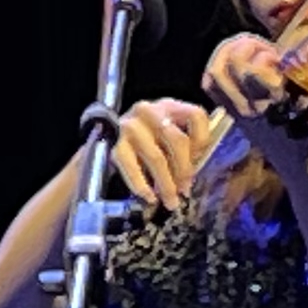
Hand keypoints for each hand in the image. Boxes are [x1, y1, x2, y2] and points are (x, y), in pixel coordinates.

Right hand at [108, 96, 222, 207]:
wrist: (104, 137)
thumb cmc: (145, 140)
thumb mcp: (167, 133)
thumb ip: (184, 146)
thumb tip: (190, 177)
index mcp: (169, 106)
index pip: (196, 116)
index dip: (202, 141)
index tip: (199, 161)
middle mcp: (149, 111)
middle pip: (177, 140)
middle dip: (184, 170)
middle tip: (185, 190)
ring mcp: (130, 127)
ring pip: (157, 157)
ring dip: (166, 183)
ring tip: (170, 201)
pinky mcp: (115, 144)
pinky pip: (132, 167)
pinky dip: (142, 185)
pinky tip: (149, 197)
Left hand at [206, 33, 307, 182]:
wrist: (301, 170)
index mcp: (272, 106)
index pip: (249, 72)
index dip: (262, 54)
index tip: (279, 56)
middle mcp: (249, 108)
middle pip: (225, 68)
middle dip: (240, 45)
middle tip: (260, 45)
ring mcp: (238, 112)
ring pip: (213, 76)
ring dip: (226, 54)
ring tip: (247, 49)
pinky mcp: (235, 115)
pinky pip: (212, 89)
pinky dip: (219, 70)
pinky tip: (239, 64)